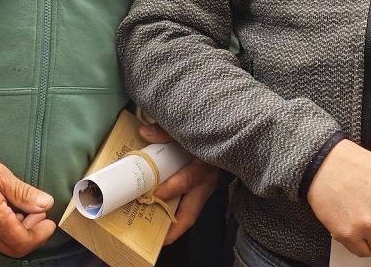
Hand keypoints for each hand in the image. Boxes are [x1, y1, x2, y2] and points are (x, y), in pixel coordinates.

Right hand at [0, 146, 55, 255]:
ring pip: (3, 245)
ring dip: (17, 232)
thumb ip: (24, 193)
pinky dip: (3, 231)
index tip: (48, 221)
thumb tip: (45, 204)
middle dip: (31, 234)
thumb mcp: (0, 174)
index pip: (23, 242)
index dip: (41, 235)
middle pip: (14, 249)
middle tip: (38, 213)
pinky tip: (5, 212)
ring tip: (21, 208)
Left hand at [138, 124, 222, 243]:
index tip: (154, 194)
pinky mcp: (199, 192)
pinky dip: (172, 215)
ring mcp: (203, 190)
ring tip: (150, 233)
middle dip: (174, 229)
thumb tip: (144, 132)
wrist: (226, 137)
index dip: (170, 189)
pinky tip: (156, 216)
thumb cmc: (205, 134)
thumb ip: (167, 131)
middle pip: (189, 213)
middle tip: (156, 239)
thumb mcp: (187, 130)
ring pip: (188, 214)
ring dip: (171, 224)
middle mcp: (204, 183)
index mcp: (203, 167)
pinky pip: (186, 208)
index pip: (186, 181)